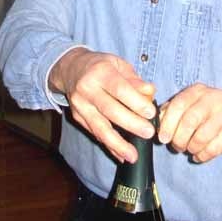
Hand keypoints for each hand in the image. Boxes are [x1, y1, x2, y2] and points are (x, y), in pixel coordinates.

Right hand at [49, 47, 156, 162]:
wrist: (71, 69)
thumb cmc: (101, 66)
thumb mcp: (118, 64)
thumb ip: (134, 80)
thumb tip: (150, 92)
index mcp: (100, 72)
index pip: (119, 89)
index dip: (135, 102)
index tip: (151, 113)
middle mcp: (87, 88)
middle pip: (110, 109)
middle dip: (131, 123)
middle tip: (148, 133)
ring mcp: (80, 104)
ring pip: (99, 127)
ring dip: (117, 143)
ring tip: (133, 155)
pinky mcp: (77, 117)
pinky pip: (95, 133)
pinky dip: (109, 146)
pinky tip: (121, 155)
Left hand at [157, 83, 221, 162]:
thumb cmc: (210, 115)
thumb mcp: (191, 106)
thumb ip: (173, 110)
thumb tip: (158, 121)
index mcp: (198, 90)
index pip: (179, 104)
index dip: (168, 123)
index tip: (163, 138)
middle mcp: (213, 97)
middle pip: (189, 121)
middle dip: (179, 138)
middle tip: (177, 147)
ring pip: (201, 137)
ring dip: (191, 148)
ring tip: (190, 150)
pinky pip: (213, 148)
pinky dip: (202, 155)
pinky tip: (200, 155)